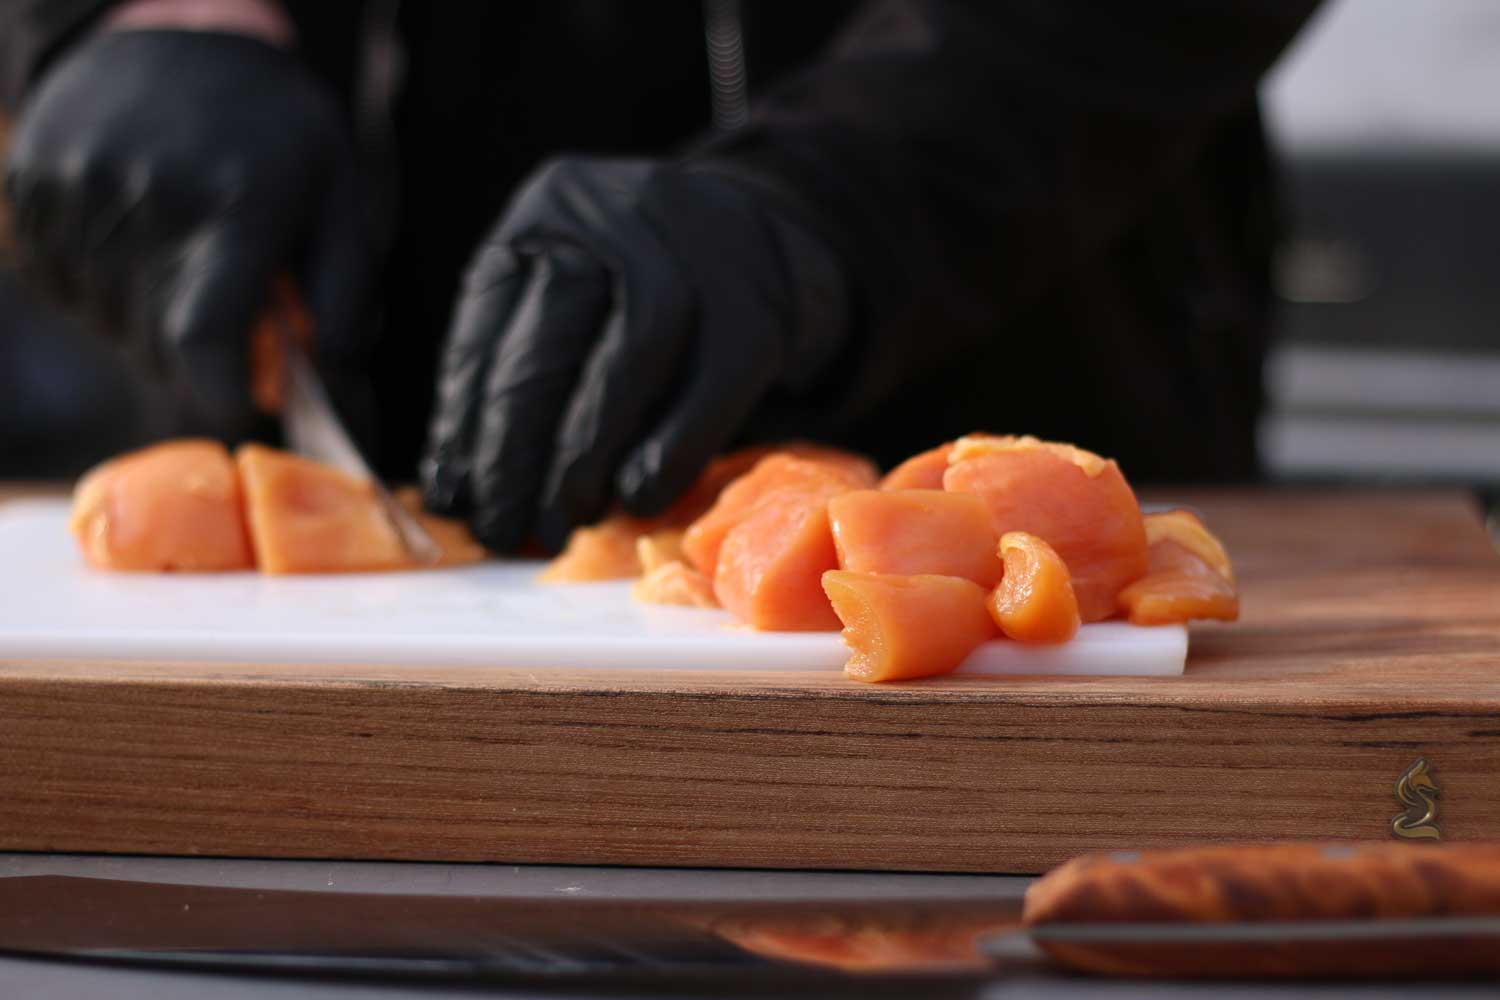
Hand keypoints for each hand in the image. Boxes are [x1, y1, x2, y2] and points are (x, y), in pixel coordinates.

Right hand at [4, 29, 374, 433]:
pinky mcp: (32, 186)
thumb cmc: (278, 133)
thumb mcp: (339, 202)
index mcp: (236, 204)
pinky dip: (102, 291)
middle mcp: (148, 198)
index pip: (204, 339)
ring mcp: (79, 190)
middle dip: (198, 361)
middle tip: (230, 325)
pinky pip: (63, 286)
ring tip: (184, 269)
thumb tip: (331, 394)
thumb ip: (341, 303)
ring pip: (108, 324)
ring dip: (149, 326)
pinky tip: (138, 246)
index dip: (221, 394)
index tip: (241, 404)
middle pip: (158, 346)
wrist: (182, 34)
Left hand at [421, 157, 849, 552]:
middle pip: (552, 340)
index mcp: (552, 208)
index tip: (453, 497)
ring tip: (562, 522)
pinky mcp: (759, 313)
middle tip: (501, 525)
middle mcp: (621, 214)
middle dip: (515, 450)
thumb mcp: (571, 288)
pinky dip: (668, 455)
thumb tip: (457, 486)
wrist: (770, 240)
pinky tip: (637, 499)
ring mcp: (699, 257)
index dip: (463, 418)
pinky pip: (709, 393)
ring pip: (628, 362)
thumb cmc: (644, 289)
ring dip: (585, 458)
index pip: (488, 319)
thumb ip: (517, 363)